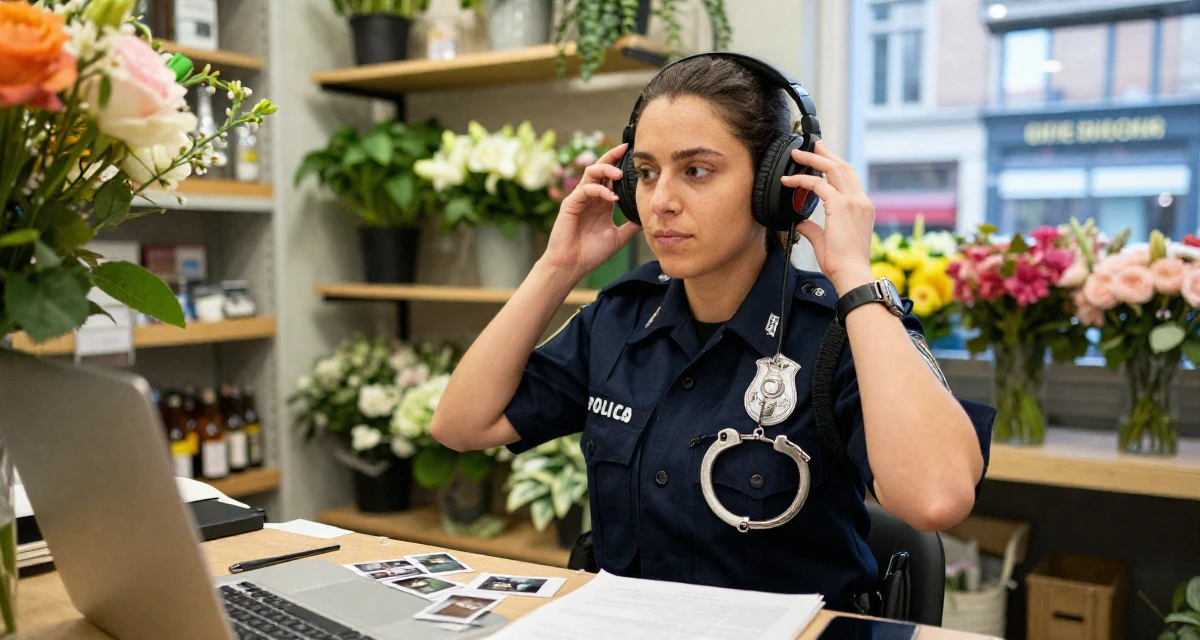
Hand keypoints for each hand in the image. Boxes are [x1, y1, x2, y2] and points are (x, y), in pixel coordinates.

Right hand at [540, 142, 641, 280]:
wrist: (572, 266)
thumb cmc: (591, 253)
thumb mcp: (618, 237)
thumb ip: (631, 225)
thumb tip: (649, 218)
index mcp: (601, 202)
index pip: (611, 177)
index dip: (620, 164)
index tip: (634, 155)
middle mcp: (591, 197)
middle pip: (600, 168)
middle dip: (612, 157)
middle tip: (625, 150)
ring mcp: (579, 199)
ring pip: (591, 173)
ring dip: (605, 170)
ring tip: (619, 174)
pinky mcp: (570, 204)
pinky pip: (585, 189)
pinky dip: (599, 190)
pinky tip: (612, 198)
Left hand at [782, 140, 875, 293]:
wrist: (851, 274)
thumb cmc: (842, 263)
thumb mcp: (825, 240)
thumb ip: (813, 227)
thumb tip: (801, 221)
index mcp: (862, 207)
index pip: (849, 179)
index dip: (834, 166)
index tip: (821, 159)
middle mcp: (860, 201)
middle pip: (843, 167)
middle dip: (826, 154)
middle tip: (812, 145)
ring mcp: (853, 202)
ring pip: (834, 169)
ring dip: (814, 159)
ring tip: (798, 153)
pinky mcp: (841, 206)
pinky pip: (818, 185)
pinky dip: (802, 180)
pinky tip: (788, 181)